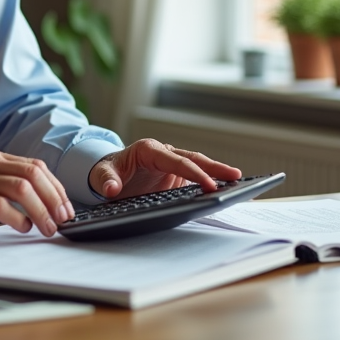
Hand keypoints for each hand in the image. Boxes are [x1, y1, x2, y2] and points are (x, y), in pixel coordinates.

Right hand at [0, 150, 75, 238]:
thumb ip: (10, 185)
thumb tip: (48, 205)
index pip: (36, 166)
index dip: (56, 187)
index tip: (66, 207)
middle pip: (33, 174)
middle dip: (53, 198)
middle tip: (63, 219)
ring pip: (21, 188)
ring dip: (40, 211)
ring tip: (47, 228)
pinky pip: (0, 205)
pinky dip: (17, 218)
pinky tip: (23, 227)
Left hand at [89, 139, 241, 199]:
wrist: (108, 174)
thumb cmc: (106, 172)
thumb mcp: (100, 175)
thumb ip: (105, 180)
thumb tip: (112, 189)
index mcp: (148, 150)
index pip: (175, 160)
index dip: (193, 172)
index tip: (208, 185)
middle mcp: (163, 153)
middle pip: (193, 159)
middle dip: (214, 167)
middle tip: (235, 176)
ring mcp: (171, 164)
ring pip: (198, 165)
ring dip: (217, 172)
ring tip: (239, 181)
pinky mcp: (175, 176)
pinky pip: (195, 177)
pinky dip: (210, 181)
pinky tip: (224, 189)